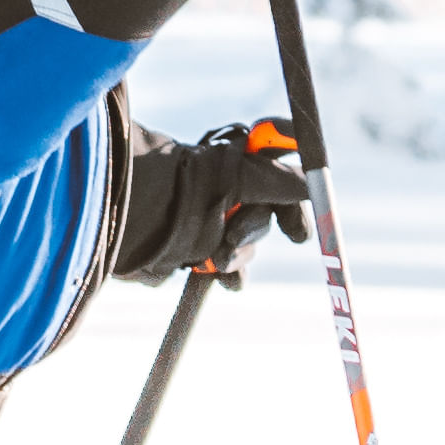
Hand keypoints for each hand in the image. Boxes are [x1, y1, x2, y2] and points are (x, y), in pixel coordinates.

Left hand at [162, 120, 312, 271]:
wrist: (133, 224)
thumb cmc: (184, 193)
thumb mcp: (241, 179)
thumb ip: (282, 179)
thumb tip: (311, 182)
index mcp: (232, 162)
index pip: (279, 174)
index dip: (293, 197)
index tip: (297, 226)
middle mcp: (222, 189)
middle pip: (264, 214)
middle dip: (254, 228)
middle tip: (233, 235)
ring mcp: (207, 220)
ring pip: (245, 243)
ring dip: (238, 253)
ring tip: (217, 258)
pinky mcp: (193, 248)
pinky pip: (227, 269)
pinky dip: (229, 276)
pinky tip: (224, 281)